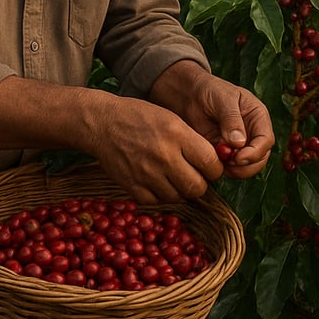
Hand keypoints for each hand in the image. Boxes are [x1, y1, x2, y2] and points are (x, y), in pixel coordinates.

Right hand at [84, 96, 225, 203]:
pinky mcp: (132, 186)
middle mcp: (164, 156)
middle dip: (200, 184)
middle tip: (195, 176)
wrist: (103, 123)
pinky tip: (159, 183)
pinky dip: (161, 195)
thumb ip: (193, 141)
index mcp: (177, 135)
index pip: (211, 163)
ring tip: (175, 178)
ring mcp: (147, 174)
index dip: (215, 169)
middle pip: (197, 187)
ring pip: (178, 197)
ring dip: (180, 190)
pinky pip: (156, 201)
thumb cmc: (141, 117)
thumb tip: (214, 163)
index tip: (210, 168)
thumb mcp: (172, 119)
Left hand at [149, 61, 274, 180]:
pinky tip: (212, 160)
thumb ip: (231, 119)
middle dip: (247, 165)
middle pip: (260, 158)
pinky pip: (230, 168)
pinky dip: (223, 169)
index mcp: (257, 117)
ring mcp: (240, 145)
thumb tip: (239, 143)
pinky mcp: (226, 153)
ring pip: (247, 167)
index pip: (266, 140)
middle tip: (228, 164)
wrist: (190, 96)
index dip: (256, 152)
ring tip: (219, 161)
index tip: (239, 158)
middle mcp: (253, 133)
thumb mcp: (222, 99)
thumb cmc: (209, 90)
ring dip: (235, 170)